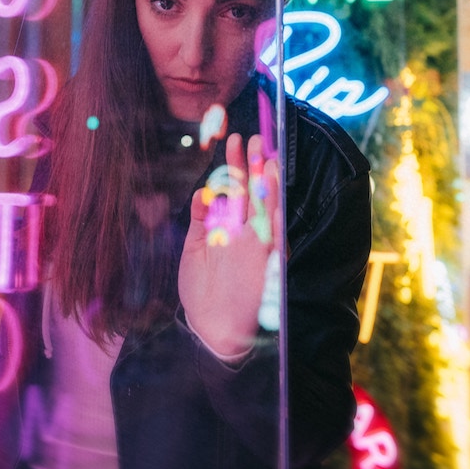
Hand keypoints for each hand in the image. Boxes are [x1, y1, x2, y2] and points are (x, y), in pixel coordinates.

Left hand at [178, 133, 281, 356]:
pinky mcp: (266, 259)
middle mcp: (246, 235)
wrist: (214, 332)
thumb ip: (200, 220)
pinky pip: (273, 225)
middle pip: (251, 191)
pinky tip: (273, 181)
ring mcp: (256, 245)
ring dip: (262, 175)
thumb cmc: (204, 293)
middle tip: (251, 136)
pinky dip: (275, 203)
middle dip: (251, 163)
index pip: (236, 190)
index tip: (234, 141)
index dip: (236, 165)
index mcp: (230, 231)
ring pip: (263, 203)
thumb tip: (201, 191)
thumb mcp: (195, 249)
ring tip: (260, 148)